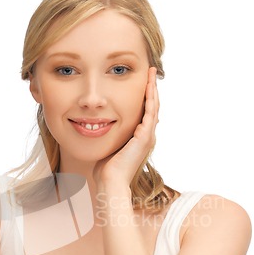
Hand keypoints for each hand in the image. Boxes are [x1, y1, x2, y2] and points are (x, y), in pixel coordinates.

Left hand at [93, 66, 158, 187]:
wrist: (110, 181)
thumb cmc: (106, 169)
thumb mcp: (109, 146)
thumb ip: (110, 136)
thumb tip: (99, 128)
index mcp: (139, 138)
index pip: (145, 112)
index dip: (145, 96)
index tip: (142, 82)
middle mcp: (146, 136)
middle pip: (153, 107)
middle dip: (152, 89)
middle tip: (151, 73)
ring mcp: (147, 137)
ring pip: (154, 107)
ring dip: (153, 89)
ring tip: (152, 74)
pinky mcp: (144, 137)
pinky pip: (150, 113)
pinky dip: (150, 99)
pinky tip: (149, 87)